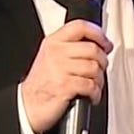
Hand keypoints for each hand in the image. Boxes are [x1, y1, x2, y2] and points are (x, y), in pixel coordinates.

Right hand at [20, 19, 112, 133]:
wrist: (27, 106)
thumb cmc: (41, 84)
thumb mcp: (50, 57)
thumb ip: (70, 47)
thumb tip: (98, 45)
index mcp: (53, 42)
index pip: (80, 27)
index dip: (98, 34)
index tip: (106, 44)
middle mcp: (56, 53)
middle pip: (93, 49)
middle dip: (102, 62)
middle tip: (100, 70)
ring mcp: (59, 69)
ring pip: (94, 67)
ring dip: (99, 80)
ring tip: (94, 85)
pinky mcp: (64, 86)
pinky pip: (91, 85)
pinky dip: (95, 93)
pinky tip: (91, 95)